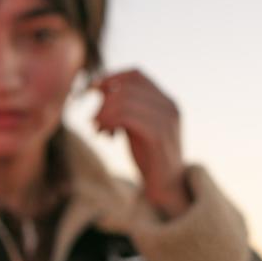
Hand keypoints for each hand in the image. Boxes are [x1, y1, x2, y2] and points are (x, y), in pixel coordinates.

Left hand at [92, 69, 190, 217]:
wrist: (167, 185)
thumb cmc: (148, 155)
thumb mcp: (135, 125)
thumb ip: (124, 107)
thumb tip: (100, 88)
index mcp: (166, 100)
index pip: (136, 74)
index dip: (111, 77)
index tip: (91, 88)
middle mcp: (170, 105)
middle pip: (127, 87)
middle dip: (104, 101)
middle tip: (94, 121)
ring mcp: (167, 119)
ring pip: (124, 101)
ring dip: (103, 114)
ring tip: (98, 130)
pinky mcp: (159, 135)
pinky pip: (126, 117)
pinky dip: (109, 122)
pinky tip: (105, 135)